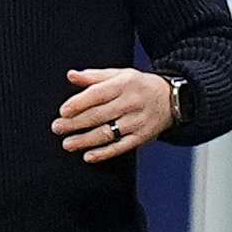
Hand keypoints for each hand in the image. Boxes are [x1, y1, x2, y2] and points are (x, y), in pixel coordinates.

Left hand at [53, 67, 174, 161]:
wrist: (173, 98)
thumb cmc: (139, 86)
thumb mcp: (119, 75)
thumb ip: (94, 76)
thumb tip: (71, 75)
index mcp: (124, 84)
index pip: (98, 94)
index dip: (79, 103)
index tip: (63, 111)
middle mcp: (132, 103)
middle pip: (100, 115)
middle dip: (76, 123)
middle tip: (57, 128)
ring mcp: (138, 121)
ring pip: (108, 133)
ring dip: (85, 140)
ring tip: (67, 144)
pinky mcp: (143, 137)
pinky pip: (121, 147)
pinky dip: (104, 153)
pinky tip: (88, 156)